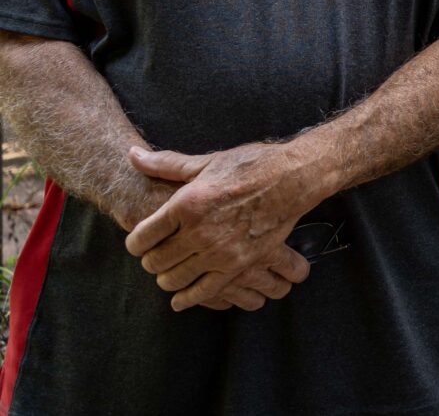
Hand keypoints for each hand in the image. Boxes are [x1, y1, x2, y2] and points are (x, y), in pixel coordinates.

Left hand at [123, 141, 327, 311]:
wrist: (291, 179)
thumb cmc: (248, 166)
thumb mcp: (205, 162)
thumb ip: (165, 164)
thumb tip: (131, 155)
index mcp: (185, 204)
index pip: (140, 238)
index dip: (135, 243)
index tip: (141, 241)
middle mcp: (198, 231)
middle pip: (154, 262)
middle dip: (150, 260)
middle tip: (157, 255)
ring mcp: (218, 251)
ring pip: (173, 279)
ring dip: (166, 278)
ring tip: (170, 271)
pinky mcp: (238, 265)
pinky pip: (203, 292)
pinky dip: (187, 298)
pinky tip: (181, 298)